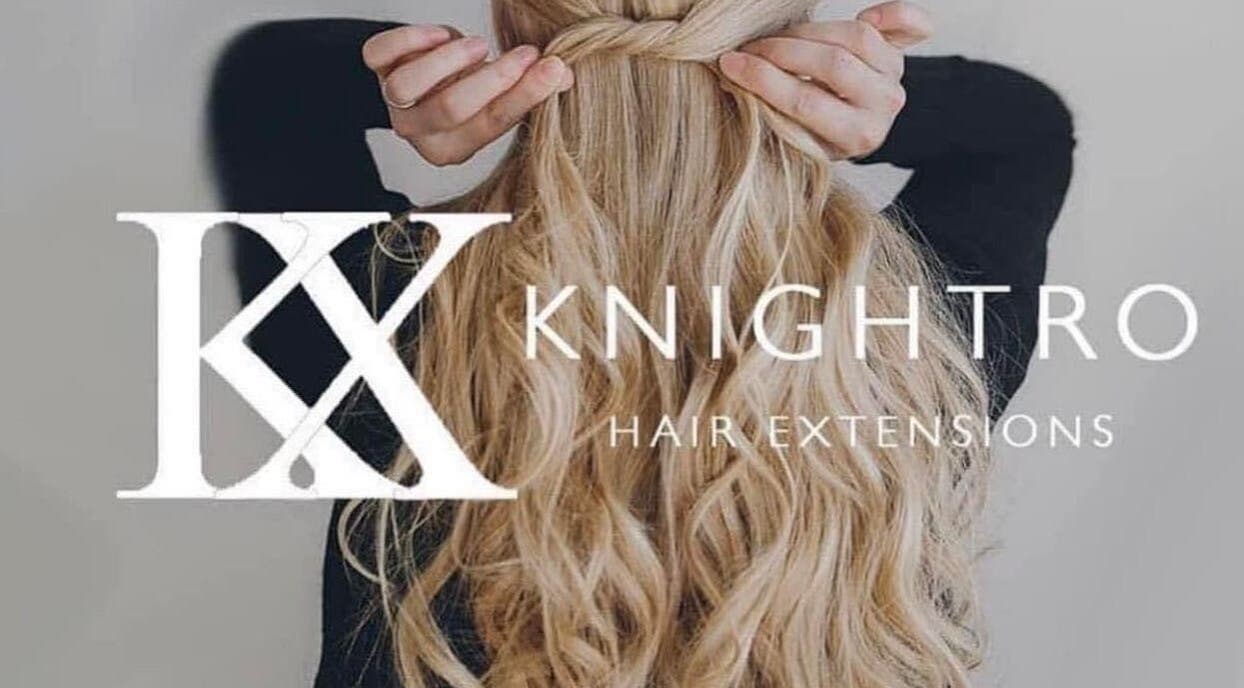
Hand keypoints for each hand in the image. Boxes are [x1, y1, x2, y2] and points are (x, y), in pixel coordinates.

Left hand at [362, 25, 574, 166]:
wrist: (427, 82)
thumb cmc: (471, 93)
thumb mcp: (501, 100)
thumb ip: (532, 90)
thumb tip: (565, 76)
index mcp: (452, 150)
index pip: (491, 124)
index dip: (524, 95)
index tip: (552, 68)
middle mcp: (418, 132)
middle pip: (450, 108)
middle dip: (494, 77)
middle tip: (528, 53)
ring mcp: (392, 102)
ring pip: (405, 86)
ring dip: (448, 60)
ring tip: (480, 45)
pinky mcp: (377, 69)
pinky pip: (378, 55)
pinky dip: (408, 40)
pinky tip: (441, 34)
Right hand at [718, 1, 933, 159]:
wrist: (850, 131)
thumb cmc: (811, 135)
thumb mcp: (795, 142)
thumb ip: (774, 116)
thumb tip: (731, 81)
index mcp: (855, 137)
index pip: (806, 102)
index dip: (764, 80)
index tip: (730, 63)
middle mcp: (882, 108)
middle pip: (833, 65)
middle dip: (781, 51)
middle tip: (748, 48)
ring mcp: (894, 77)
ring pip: (857, 37)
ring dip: (810, 31)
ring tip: (778, 37)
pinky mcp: (900, 53)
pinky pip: (911, 25)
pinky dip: (894, 12)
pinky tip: (868, 13)